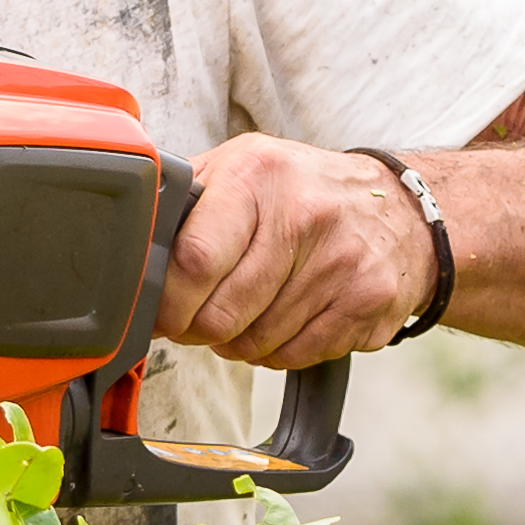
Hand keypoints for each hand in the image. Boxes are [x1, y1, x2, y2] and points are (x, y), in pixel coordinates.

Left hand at [158, 135, 437, 370]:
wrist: (398, 208)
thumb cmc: (300, 191)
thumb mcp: (239, 168)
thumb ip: (183, 201)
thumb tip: (127, 245)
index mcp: (257, 174)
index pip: (194, 260)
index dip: (168, 301)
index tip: (160, 311)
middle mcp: (305, 215)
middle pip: (222, 314)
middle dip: (196, 329)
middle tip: (196, 319)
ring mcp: (343, 262)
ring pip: (255, 343)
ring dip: (236, 342)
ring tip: (245, 312)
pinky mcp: (369, 303)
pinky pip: (294, 356)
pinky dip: (276, 352)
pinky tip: (281, 321)